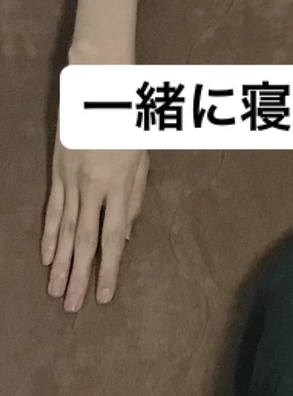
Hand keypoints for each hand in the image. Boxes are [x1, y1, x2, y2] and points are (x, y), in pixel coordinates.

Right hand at [42, 135, 148, 310]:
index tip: (104, 295)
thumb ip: (135, 199)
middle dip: (79, 275)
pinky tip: (46, 257)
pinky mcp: (57, 173)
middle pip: (85, 240)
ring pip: (64, 229)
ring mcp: (71, 180)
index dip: (109, 268)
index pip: (114, 237)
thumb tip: (125, 235)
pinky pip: (52, 209)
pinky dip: (48, 235)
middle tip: (73, 306)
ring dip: (60, 262)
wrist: (100, 89)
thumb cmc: (131, 124)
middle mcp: (93, 187)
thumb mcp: (143, 160)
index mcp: (120, 186)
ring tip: (56, 290)